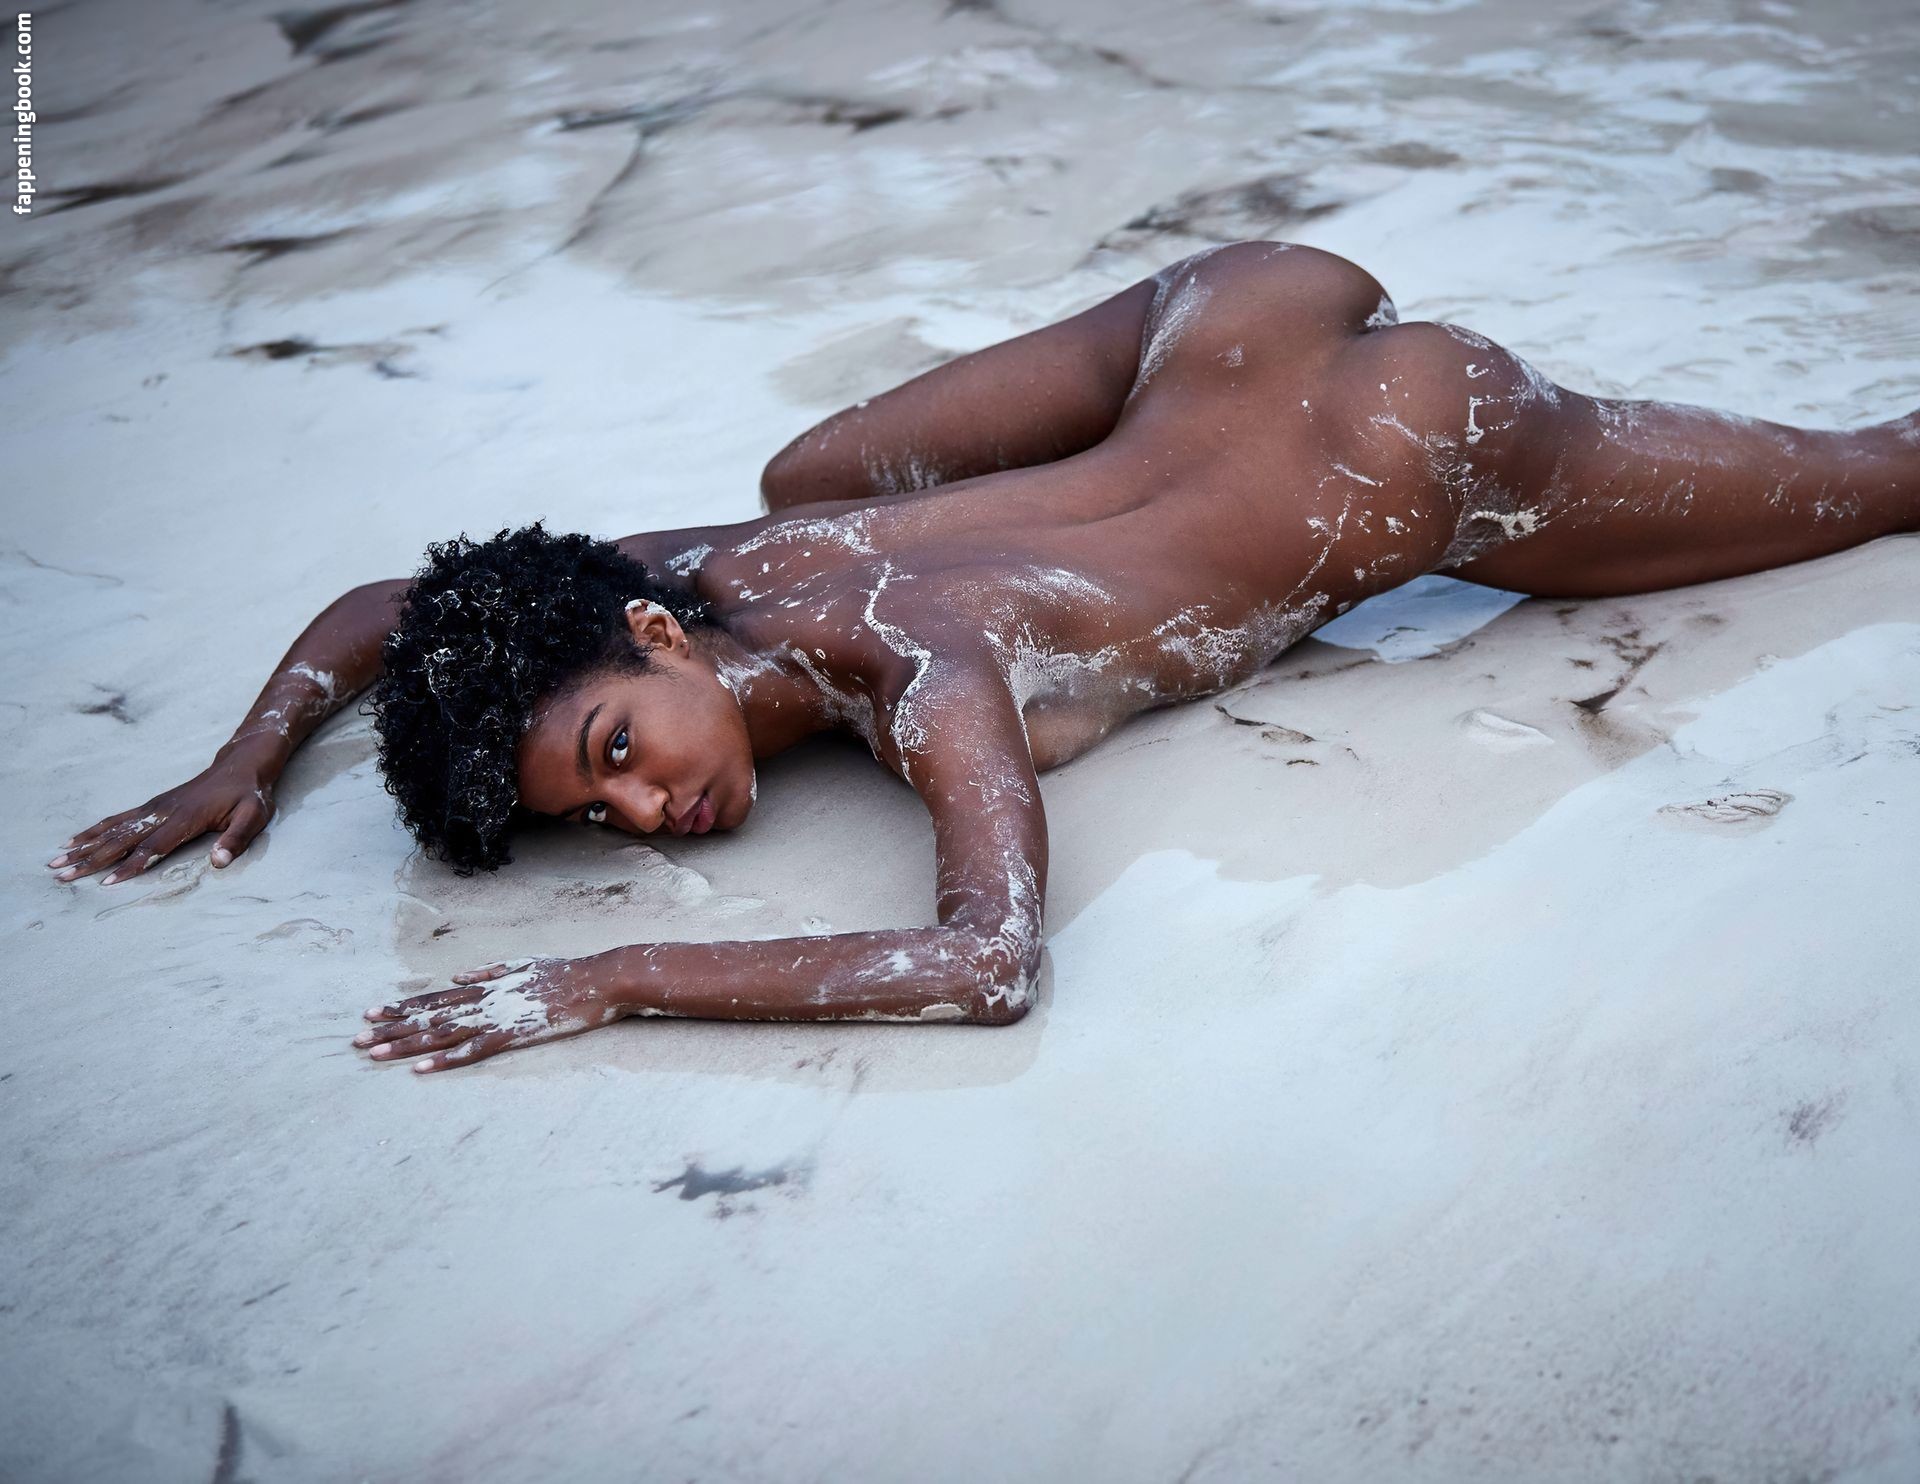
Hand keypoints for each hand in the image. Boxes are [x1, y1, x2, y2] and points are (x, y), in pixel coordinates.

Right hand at [48, 745, 278, 884]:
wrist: (241, 765)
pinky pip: (117, 819)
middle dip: (90, 860)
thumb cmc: (249, 795)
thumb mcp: (253, 817)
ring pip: (113, 829)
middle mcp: (163, 812)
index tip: (105, 883)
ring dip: (83, 846)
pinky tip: (76, 839)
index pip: (153, 847)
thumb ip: (236, 840)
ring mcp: (154, 807)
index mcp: (186, 819)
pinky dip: (94, 830)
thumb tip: (219, 863)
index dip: (130, 866)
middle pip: (121, 840)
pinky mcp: (152, 805)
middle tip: (61, 875)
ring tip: (56, 861)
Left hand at [353, 957, 627, 1072]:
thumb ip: (490, 970)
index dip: (401, 1007)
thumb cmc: (566, 973)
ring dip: (406, 1045)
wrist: (598, 980)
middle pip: (428, 1017)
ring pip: (442, 1034)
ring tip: (374, 1054)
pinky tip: (421, 1069)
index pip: (434, 998)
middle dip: (390, 1029)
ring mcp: (497, 1018)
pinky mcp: (514, 1035)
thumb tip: (459, 973)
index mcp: (485, 985)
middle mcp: (484, 1000)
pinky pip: (473, 1051)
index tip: (370, 1013)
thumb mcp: (524, 964)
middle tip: (356, 1039)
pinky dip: (445, 1060)